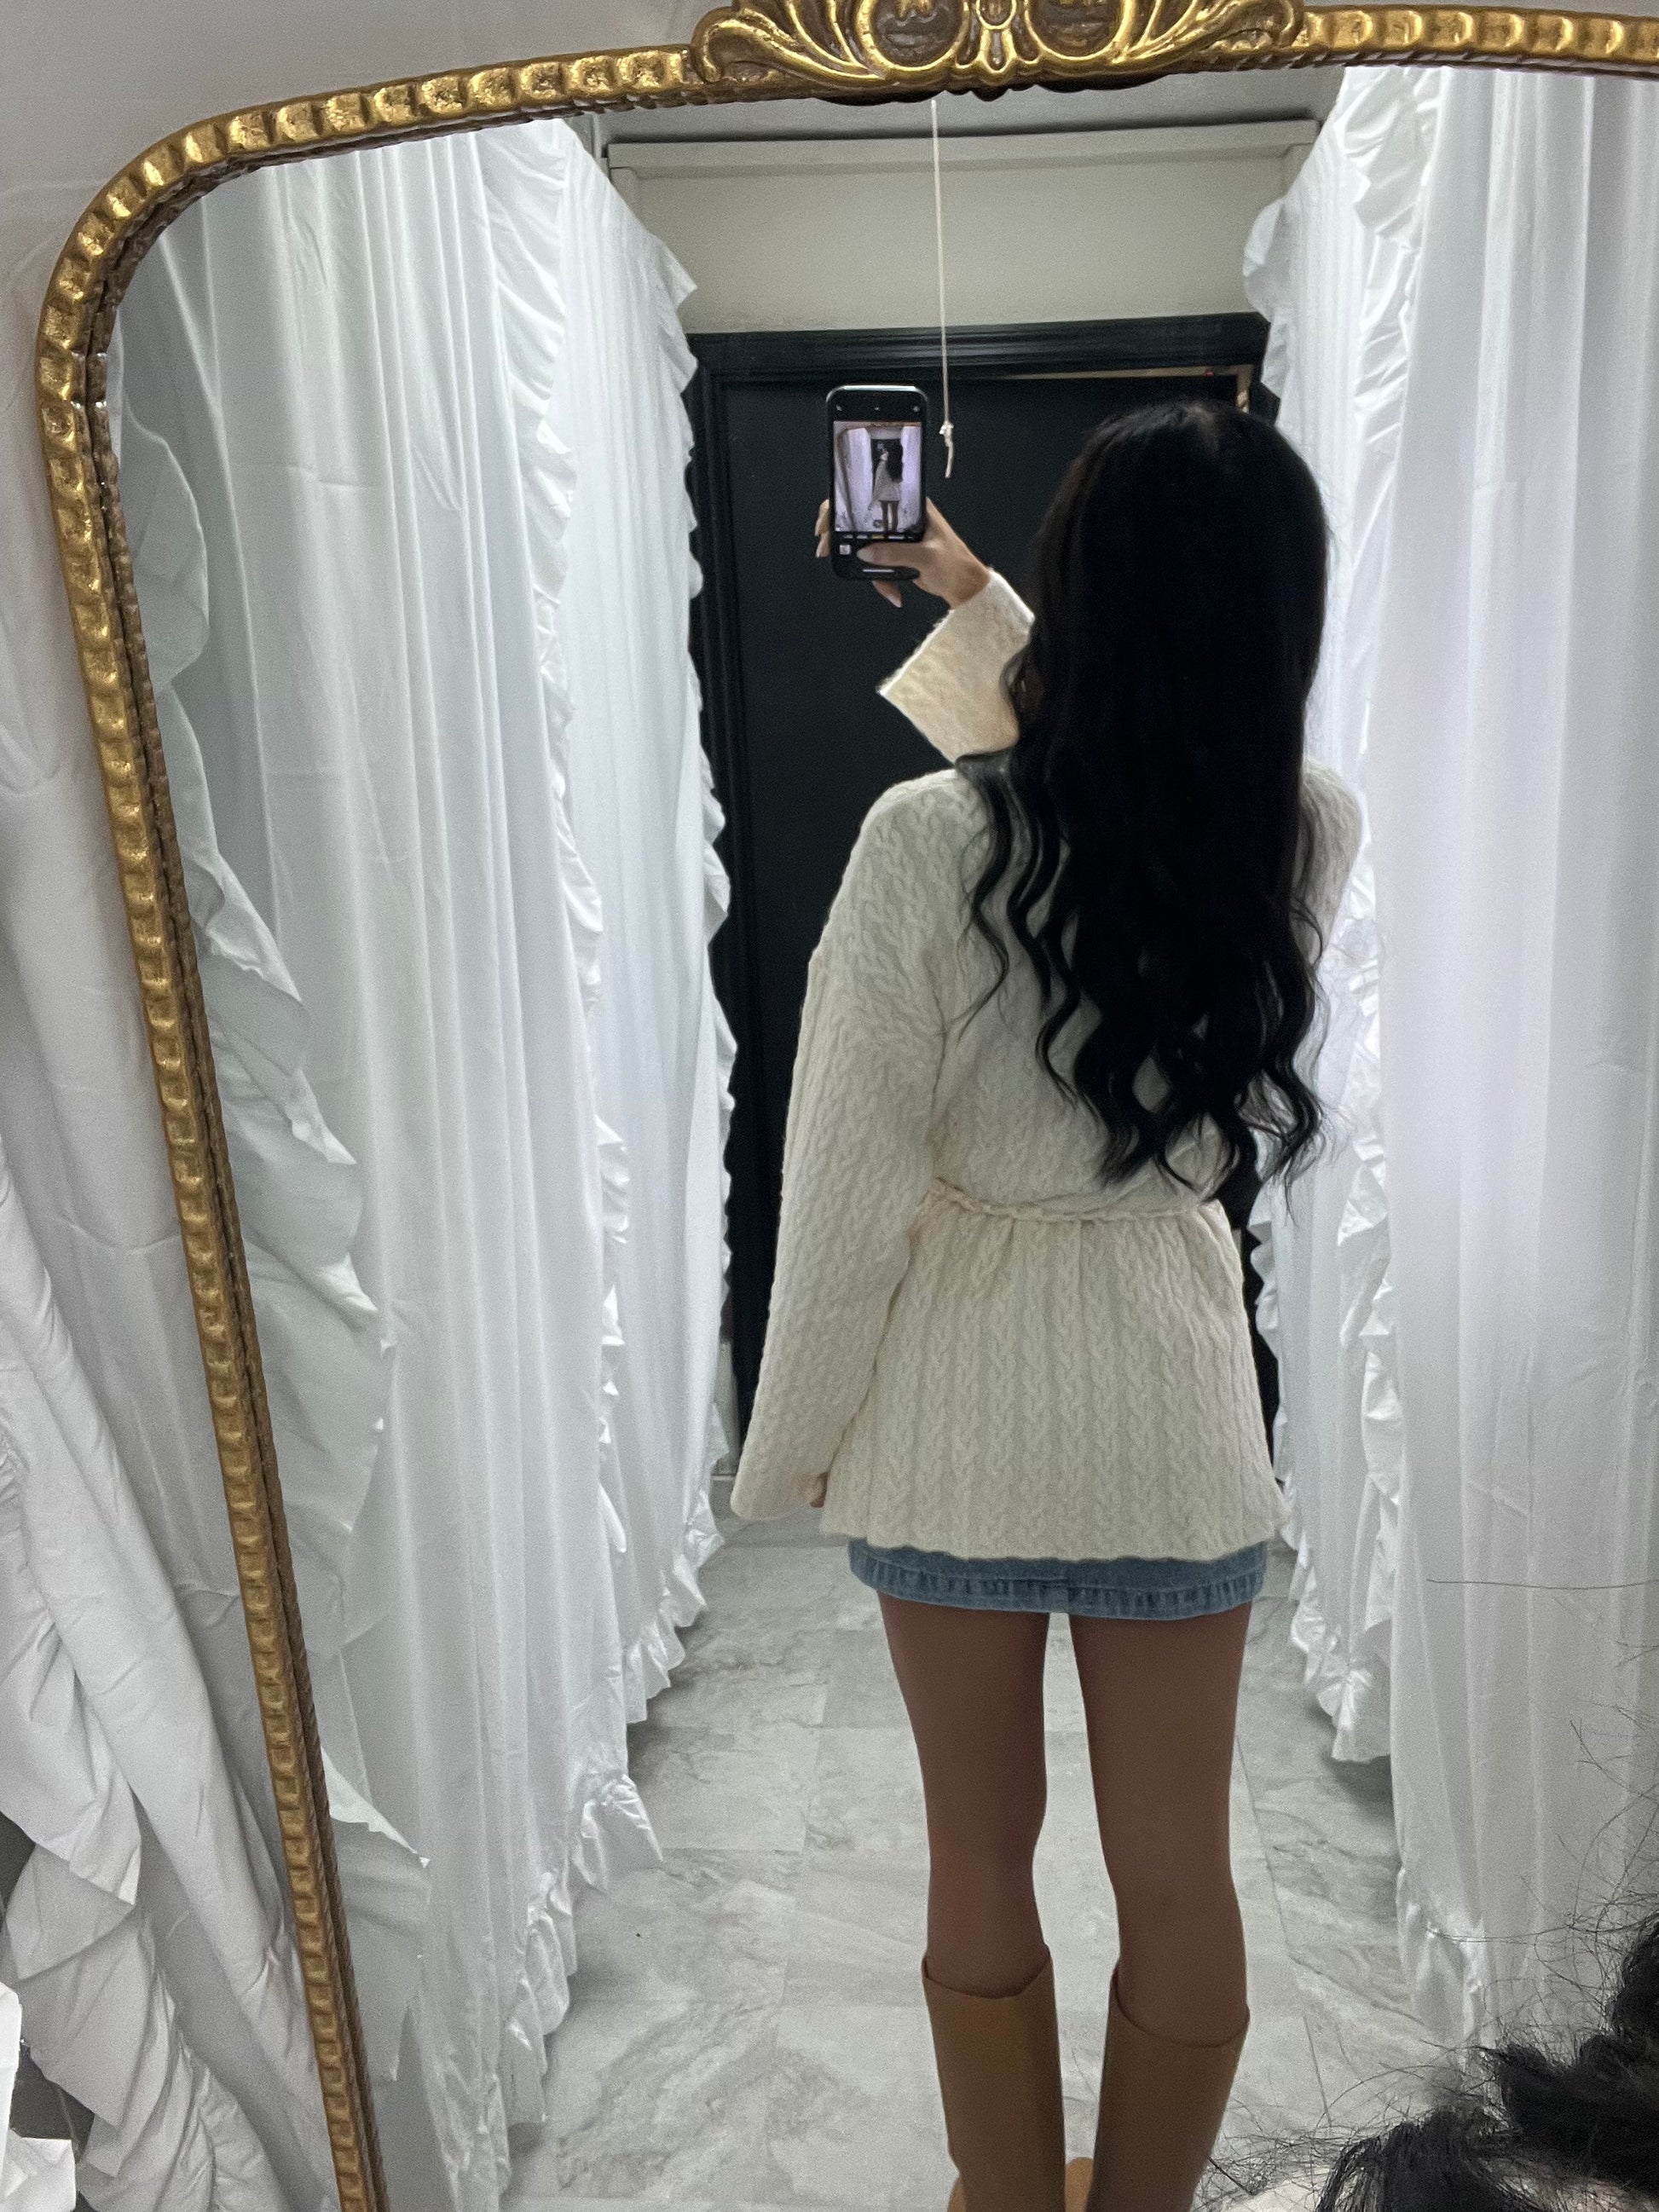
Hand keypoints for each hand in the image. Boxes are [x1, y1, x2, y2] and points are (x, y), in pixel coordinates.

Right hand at [815, 498, 990, 610]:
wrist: (965, 588)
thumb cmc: (955, 564)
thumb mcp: (926, 557)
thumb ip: (895, 553)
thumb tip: (864, 551)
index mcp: (910, 506)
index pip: (872, 494)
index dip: (846, 502)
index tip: (830, 518)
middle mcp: (901, 517)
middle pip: (861, 517)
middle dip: (840, 530)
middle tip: (825, 545)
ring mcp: (897, 537)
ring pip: (865, 542)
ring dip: (856, 558)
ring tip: (849, 570)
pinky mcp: (896, 555)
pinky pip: (876, 563)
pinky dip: (878, 579)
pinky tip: (892, 593)